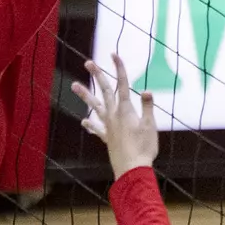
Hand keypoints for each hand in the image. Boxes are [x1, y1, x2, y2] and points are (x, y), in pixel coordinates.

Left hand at [71, 53, 157, 179]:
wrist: (132, 169)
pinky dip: (90, 124)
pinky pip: (97, 128)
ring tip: (74, 85)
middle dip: (98, 75)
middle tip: (88, 63)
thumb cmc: (144, 147)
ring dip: (85, 95)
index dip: (119, 69)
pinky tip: (84, 121)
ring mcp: (108, 127)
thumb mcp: (151, 126)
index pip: (123, 84)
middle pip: (105, 91)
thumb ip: (148, 107)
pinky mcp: (107, 138)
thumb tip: (146, 91)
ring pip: (95, 107)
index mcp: (126, 110)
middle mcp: (114, 115)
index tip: (114, 55)